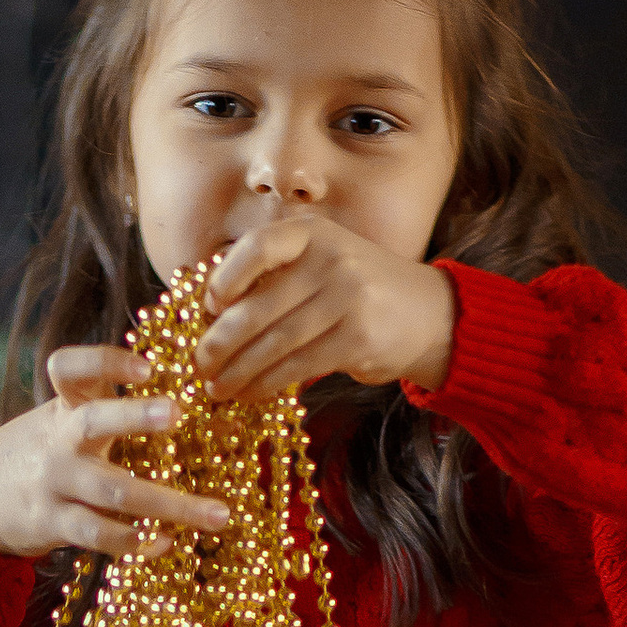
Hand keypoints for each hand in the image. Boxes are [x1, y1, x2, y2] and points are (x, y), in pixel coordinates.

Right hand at [0, 346, 232, 563]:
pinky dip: (137, 541)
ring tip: (217, 514)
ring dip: (169, 504)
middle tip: (176, 413)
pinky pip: (100, 534)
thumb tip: (201, 411)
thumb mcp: (63, 420)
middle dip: (135, 416)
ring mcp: (55, 483)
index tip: (148, 367)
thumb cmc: (44, 454)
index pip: (71, 368)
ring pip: (114, 491)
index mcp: (63, 406)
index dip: (107, 361)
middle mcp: (58, 440)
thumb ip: (107, 409)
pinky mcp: (53, 523)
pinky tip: (167, 542)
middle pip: (94, 422)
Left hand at [198, 217, 455, 401]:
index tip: (208, 308)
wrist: (429, 315)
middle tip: (198, 366)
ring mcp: (347, 297)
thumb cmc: (359, 293)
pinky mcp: (357, 338)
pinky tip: (249, 394)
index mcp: (313, 233)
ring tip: (216, 389)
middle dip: (219, 343)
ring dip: (238, 372)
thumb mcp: (323, 264)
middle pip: (258, 306)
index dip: (225, 277)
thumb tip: (212, 317)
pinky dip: (266, 384)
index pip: (258, 246)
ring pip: (274, 343)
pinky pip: (297, 366)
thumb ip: (278, 278)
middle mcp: (331, 258)